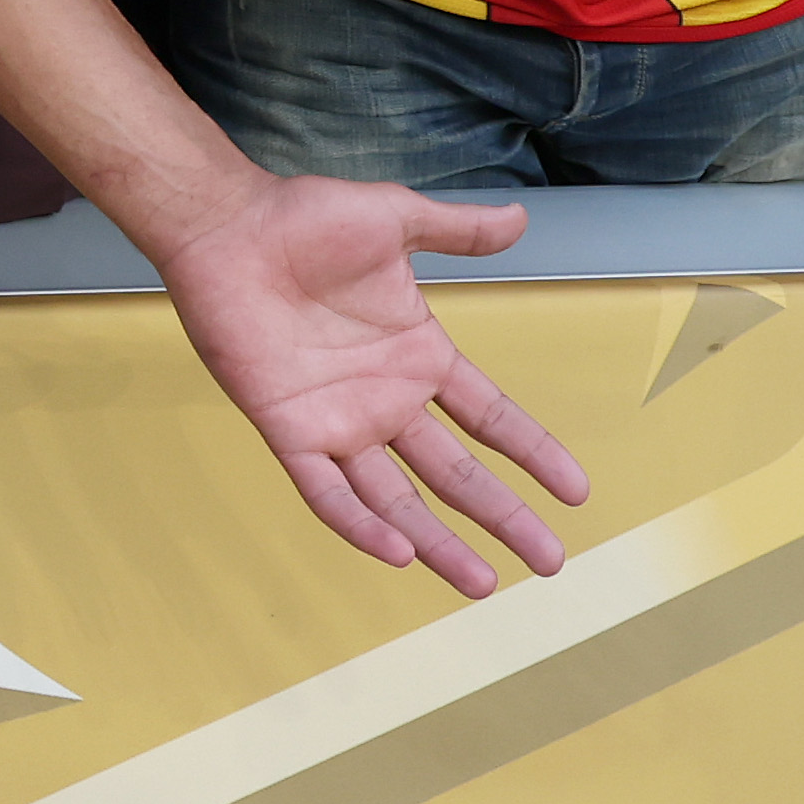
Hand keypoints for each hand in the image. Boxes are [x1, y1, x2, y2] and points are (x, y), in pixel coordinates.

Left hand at [156, 172, 581, 590]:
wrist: (227, 227)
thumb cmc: (303, 218)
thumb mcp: (395, 218)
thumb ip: (457, 230)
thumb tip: (519, 219)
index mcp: (419, 356)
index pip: (491, 417)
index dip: (533, 452)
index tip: (577, 491)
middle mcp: (386, 400)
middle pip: (457, 473)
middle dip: (503, 517)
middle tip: (550, 561)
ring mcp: (339, 421)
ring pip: (398, 499)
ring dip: (439, 544)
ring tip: (483, 585)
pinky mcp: (288, 430)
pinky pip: (327, 491)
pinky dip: (359, 525)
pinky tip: (397, 553)